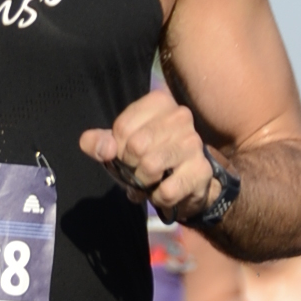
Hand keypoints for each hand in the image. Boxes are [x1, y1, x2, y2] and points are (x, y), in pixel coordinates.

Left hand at [79, 89, 218, 220]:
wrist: (186, 180)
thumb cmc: (149, 155)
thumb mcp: (119, 145)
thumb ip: (99, 143)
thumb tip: (104, 149)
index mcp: (159, 102)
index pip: (122, 128)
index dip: (118, 149)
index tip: (129, 153)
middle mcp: (181, 116)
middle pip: (136, 146)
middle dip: (131, 166)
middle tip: (139, 169)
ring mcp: (194, 143)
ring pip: (151, 167)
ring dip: (144, 182)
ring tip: (150, 181)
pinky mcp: (201, 170)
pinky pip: (167, 191)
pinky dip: (159, 197)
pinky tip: (164, 191)